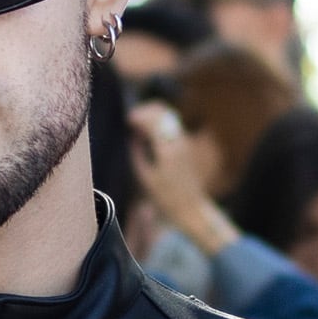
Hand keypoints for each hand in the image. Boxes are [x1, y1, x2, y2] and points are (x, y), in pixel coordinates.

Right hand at [128, 103, 235, 249]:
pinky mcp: (185, 145)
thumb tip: (133, 135)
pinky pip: (172, 124)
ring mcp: (184, 142)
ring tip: (138, 121)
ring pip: (169, 116)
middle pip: (162, 113)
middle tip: (131, 118)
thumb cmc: (165, 197)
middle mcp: (178, 143)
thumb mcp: (145, 178)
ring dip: (153, 114)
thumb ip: (137, 154)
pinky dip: (159, 121)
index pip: (153, 122)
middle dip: (145, 111)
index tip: (127, 120)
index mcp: (167, 151)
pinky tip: (148, 129)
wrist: (190, 207)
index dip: (139, 117)